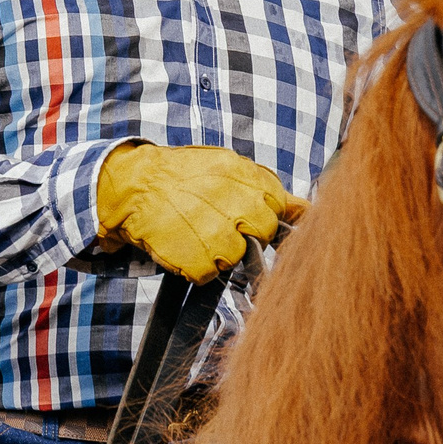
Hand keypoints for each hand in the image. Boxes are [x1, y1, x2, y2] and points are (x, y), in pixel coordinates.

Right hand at [94, 143, 303, 281]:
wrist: (135, 185)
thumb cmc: (182, 176)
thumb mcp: (227, 168)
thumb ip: (268, 189)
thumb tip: (307, 209)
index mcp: (247, 179)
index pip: (277, 208)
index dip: (261, 214)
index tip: (245, 215)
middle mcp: (238, 205)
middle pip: (263, 234)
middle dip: (245, 235)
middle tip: (219, 226)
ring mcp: (218, 235)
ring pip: (237, 258)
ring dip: (219, 253)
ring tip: (197, 235)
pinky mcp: (198, 260)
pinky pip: (209, 275)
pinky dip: (196, 267)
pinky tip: (184, 246)